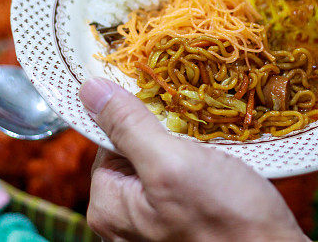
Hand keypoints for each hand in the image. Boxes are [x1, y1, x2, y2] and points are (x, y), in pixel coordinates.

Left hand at [78, 78, 307, 241]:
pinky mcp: (184, 228)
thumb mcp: (173, 163)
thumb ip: (129, 126)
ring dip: (189, 152)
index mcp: (108, 208)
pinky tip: (223, 172)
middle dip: (167, 137)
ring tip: (214, 155)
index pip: (107, 142)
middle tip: (198, 138)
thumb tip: (90, 90)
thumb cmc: (227, 221)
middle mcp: (124, 224)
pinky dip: (202, 171)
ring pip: (164, 167)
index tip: (169, 114)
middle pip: (136, 154)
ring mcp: (155, 229)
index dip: (138, 121)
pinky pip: (184, 186)